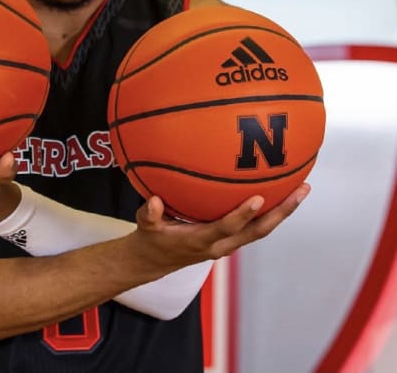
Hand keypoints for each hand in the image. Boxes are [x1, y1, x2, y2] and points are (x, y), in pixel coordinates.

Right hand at [131, 184, 309, 271]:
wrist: (155, 260)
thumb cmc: (152, 238)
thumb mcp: (145, 225)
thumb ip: (150, 213)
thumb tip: (154, 200)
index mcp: (202, 241)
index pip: (227, 227)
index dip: (243, 214)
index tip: (259, 198)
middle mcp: (221, 244)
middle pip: (259, 231)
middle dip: (283, 212)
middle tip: (302, 190)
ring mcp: (228, 243)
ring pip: (262, 229)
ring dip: (283, 211)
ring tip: (302, 188)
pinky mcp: (230, 238)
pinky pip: (254, 225)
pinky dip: (270, 211)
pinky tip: (278, 191)